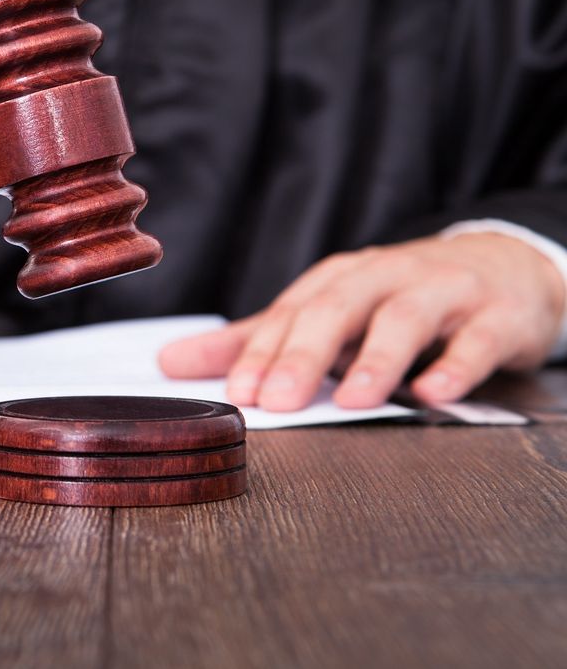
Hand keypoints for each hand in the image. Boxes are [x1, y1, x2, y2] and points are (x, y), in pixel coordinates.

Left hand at [158, 233, 564, 410]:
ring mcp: (443, 292)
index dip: (262, 353)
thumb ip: (252, 342)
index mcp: (338, 280)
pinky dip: (455, 367)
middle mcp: (384, 277)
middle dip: (303, 355)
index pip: (290, 314)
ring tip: (351, 401)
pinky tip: (432, 396)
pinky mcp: (496, 316)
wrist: (504, 270)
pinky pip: (476, 340)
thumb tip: (168, 362)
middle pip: (337, 309)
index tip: (238, 393)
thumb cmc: (398, 300)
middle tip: (277, 401)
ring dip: (376, 359)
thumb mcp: (326, 315)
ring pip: (405, 318)